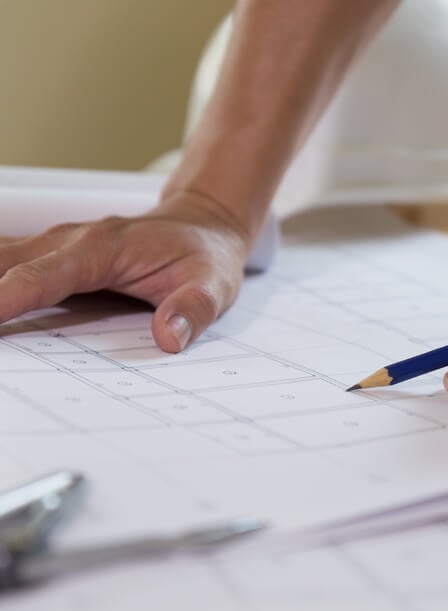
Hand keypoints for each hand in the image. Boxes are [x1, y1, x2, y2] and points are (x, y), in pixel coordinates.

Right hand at [0, 191, 252, 351]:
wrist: (204, 224)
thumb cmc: (205, 255)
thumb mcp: (216, 285)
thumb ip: (193, 310)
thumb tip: (169, 339)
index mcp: (101, 248)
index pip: (43, 275)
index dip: (6, 296)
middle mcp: (66, 241)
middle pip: (0, 265)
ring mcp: (52, 245)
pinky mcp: (47, 254)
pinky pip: (1, 262)